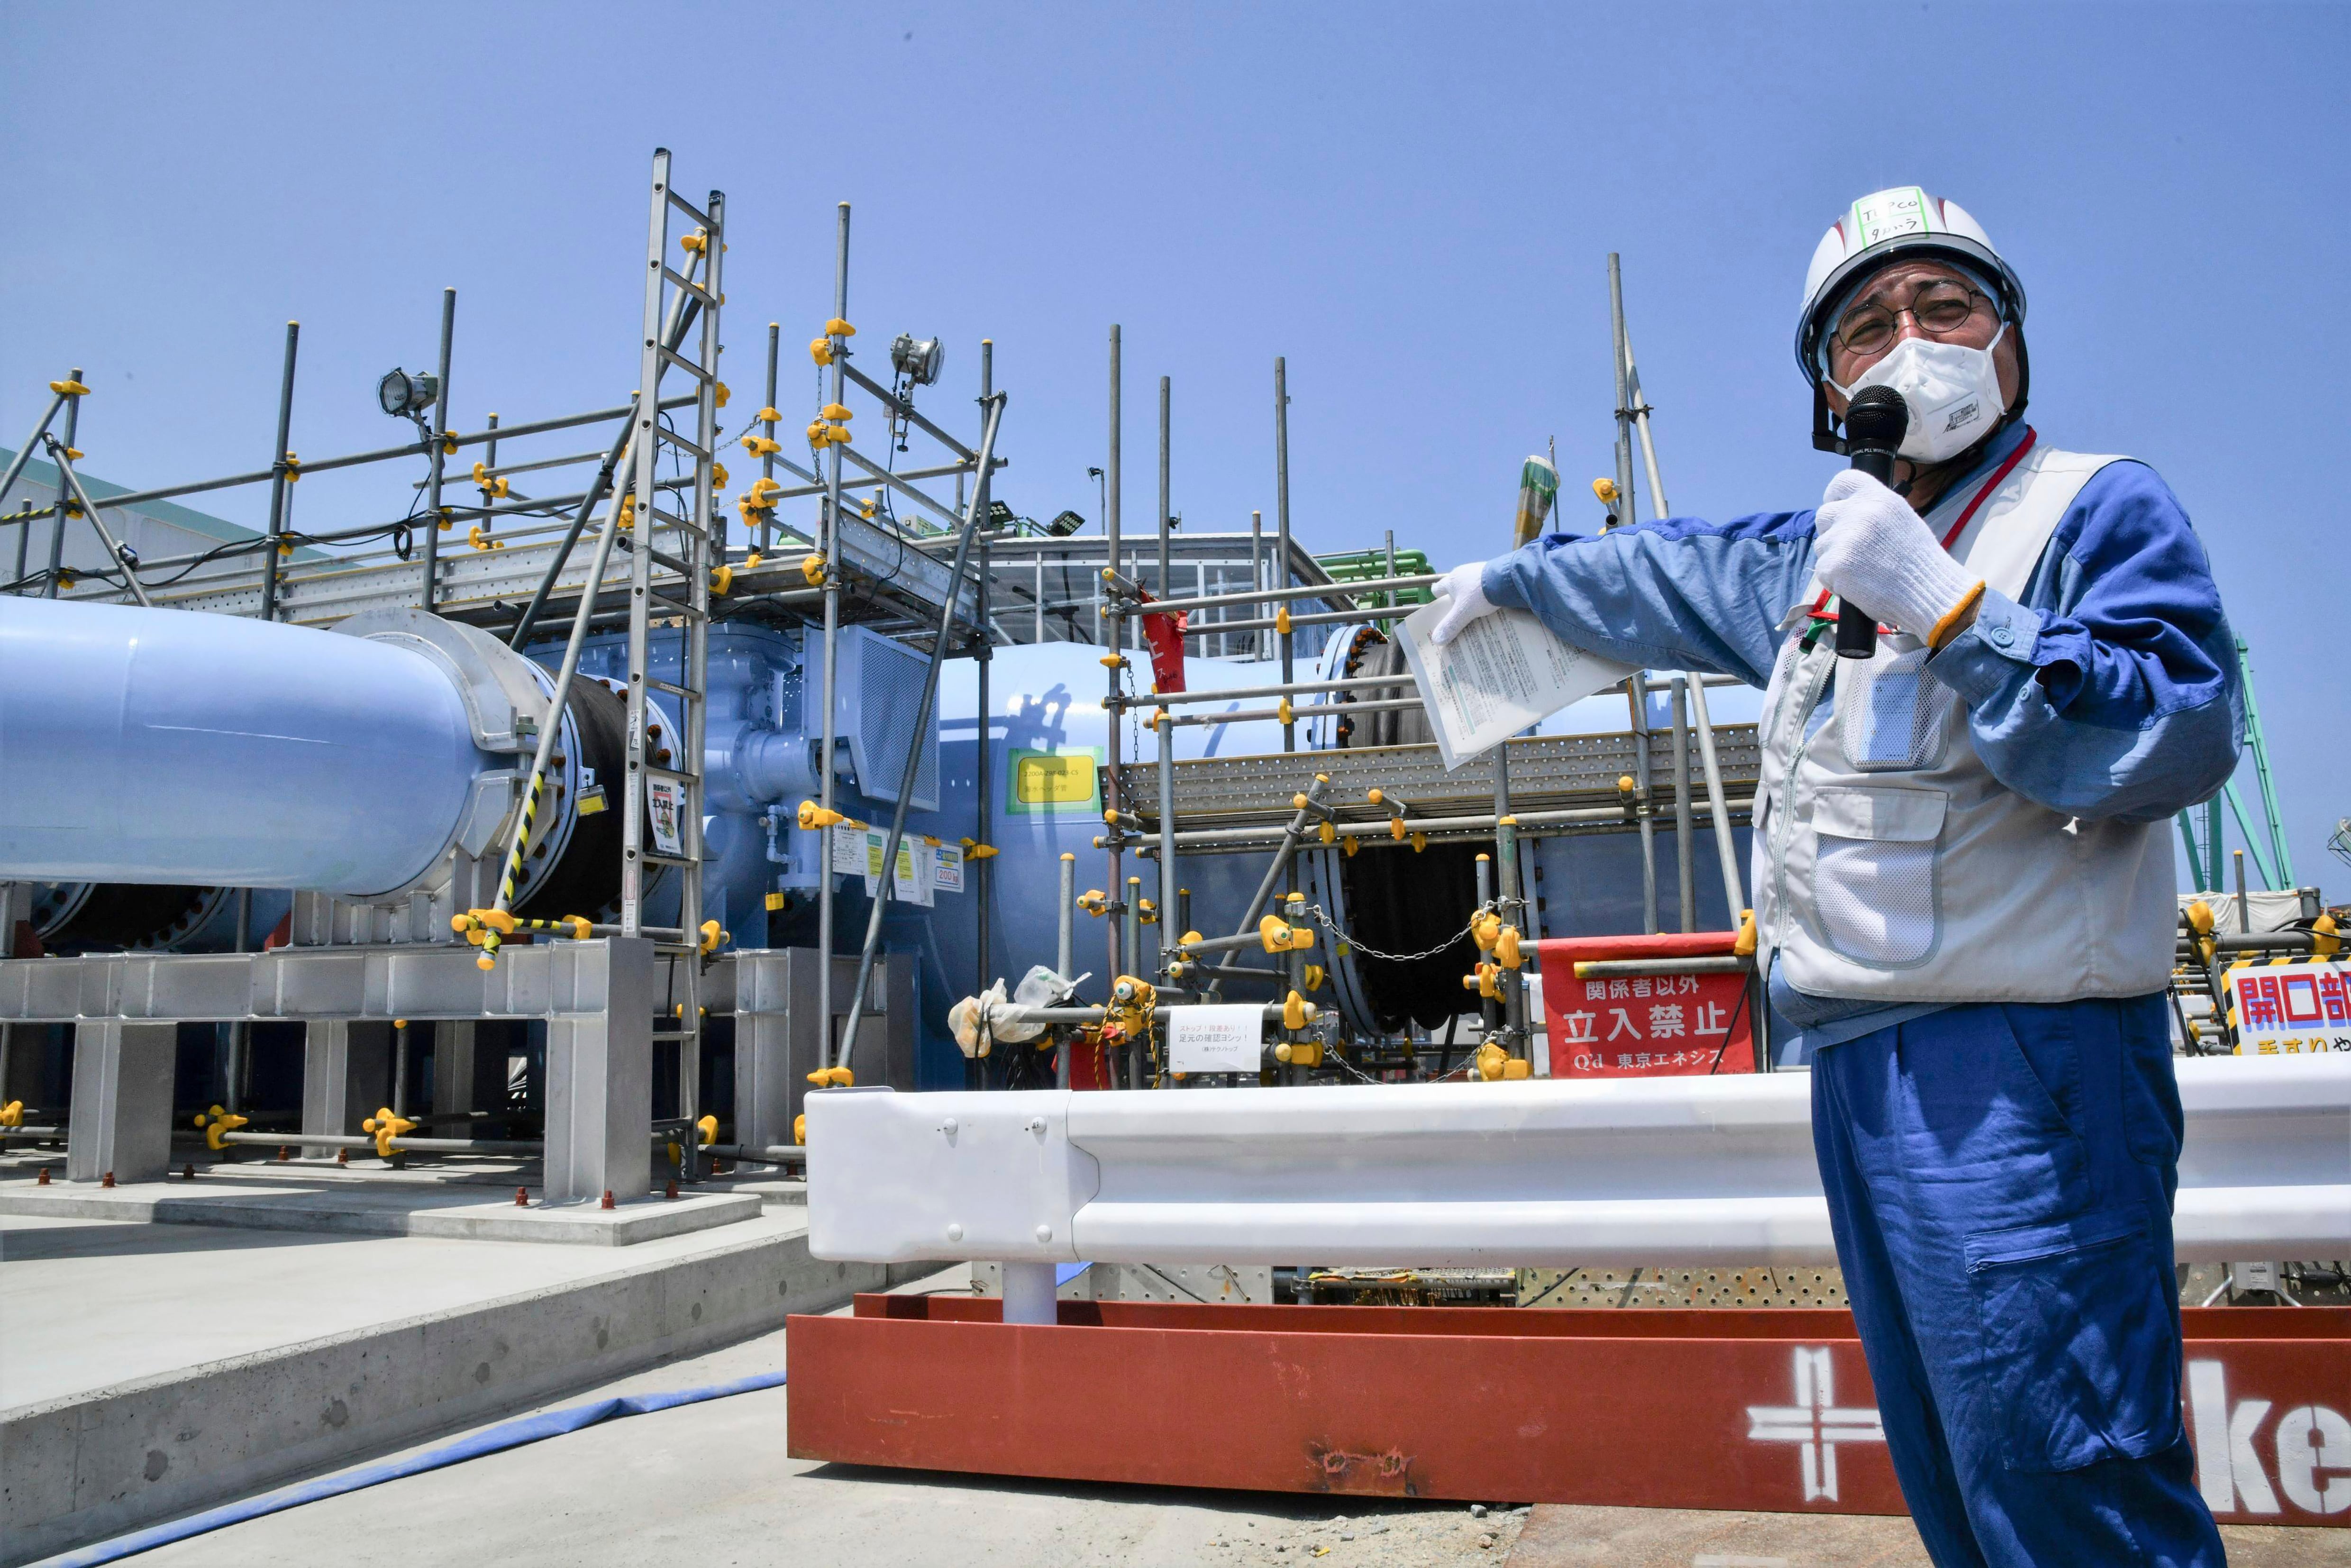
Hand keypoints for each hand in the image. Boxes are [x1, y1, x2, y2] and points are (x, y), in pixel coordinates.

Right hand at [1428, 561, 1493, 645]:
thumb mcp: (1464, 612)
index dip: (1438, 599)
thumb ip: (1451, 625)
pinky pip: (1485, 583)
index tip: (1442, 611)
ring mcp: (1478, 570)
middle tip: (1461, 614)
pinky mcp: (1492, 571)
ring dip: (1472, 597)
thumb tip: (1436, 640)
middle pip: (1455, 588)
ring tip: (1478, 611)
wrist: (1506, 578)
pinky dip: (1486, 593)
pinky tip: (1492, 603)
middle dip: (1457, 600)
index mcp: (1452, 580)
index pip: (1437, 589)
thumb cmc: (1479, 594)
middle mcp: (1463, 572)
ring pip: (1470, 586)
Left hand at [1813, 470, 1981, 641]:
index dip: (1835, 496)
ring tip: (1863, 570)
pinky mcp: (1834, 564)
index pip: (1842, 481)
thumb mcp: (1901, 518)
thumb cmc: (1917, 561)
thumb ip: (1873, 510)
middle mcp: (1858, 512)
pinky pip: (1822, 570)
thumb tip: (1848, 508)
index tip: (1838, 508)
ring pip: (1822, 544)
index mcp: (1878, 497)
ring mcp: (1843, 538)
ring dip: (1835, 557)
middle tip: (1851, 548)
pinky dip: (1834, 580)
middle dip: (1832, 530)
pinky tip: (1858, 584)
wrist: (1928, 591)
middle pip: (1824, 514)